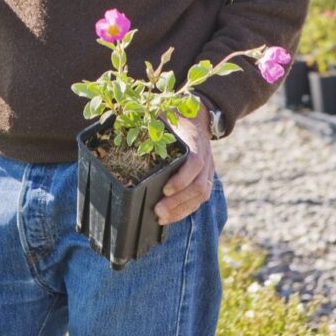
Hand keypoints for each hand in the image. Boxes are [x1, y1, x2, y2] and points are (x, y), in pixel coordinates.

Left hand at [154, 102, 214, 224]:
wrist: (198, 118)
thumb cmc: (176, 118)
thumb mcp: (165, 117)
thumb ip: (151, 124)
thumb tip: (126, 127)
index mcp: (195, 142)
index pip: (195, 164)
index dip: (182, 179)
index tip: (165, 189)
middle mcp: (206, 158)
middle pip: (198, 186)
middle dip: (178, 202)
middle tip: (158, 211)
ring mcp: (208, 170)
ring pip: (201, 195)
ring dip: (181, 210)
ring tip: (162, 218)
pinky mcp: (206, 178)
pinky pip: (200, 198)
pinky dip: (186, 209)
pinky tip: (170, 217)